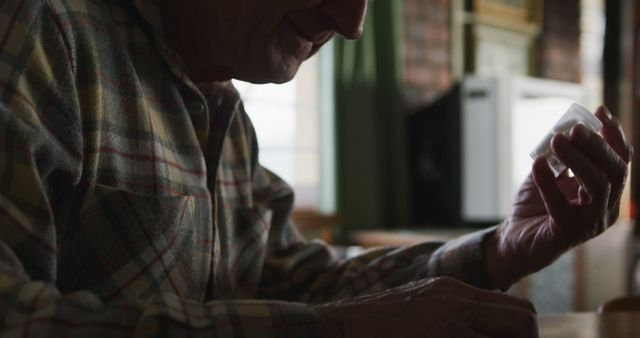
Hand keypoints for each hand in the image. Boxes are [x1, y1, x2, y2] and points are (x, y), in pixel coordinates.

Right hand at [314, 277, 536, 337]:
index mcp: (455, 291)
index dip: (520, 334)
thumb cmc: (376, 327)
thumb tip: (481, 330)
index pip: (515, 308)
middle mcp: (459, 299)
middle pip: (525, 320)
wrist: (340, 327)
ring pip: (517, 332)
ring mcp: (451, 321)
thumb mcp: (421, 310)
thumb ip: (452, 316)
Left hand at [485, 106, 632, 287]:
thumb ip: (560, 157)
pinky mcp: (567, 233)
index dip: (614, 136)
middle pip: (615, 172)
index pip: (621, 161)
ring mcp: (590, 224)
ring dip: (579, 159)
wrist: (513, 240)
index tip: (600, 112)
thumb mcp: (551, 176)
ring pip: (598, 186)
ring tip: (557, 140)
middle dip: (598, 145)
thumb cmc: (535, 208)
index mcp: (607, 194)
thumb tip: (564, 129)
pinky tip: (538, 163)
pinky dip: (548, 181)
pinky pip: (561, 204)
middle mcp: (605, 210)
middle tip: (575, 128)